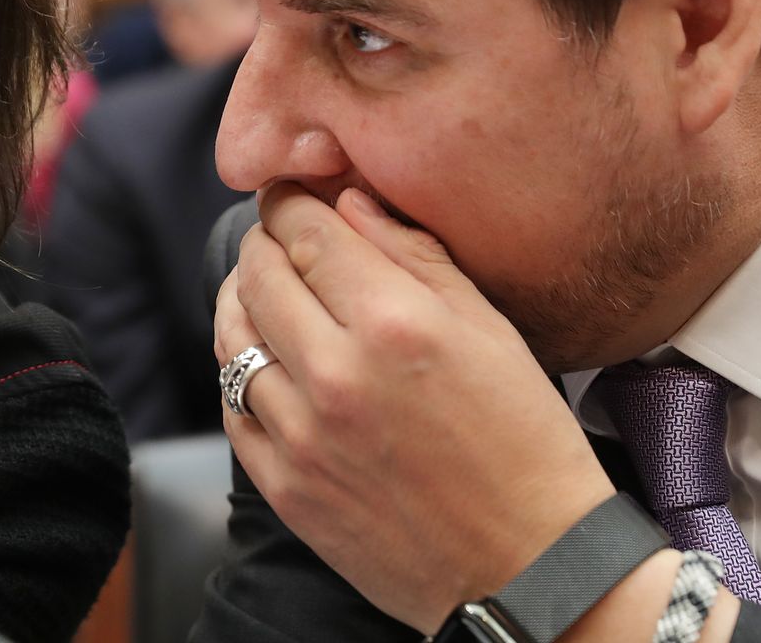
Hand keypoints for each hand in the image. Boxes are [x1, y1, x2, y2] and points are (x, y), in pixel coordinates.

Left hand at [215, 183, 613, 631]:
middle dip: (263, 244)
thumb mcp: (489, 329)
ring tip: (266, 295)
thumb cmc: (524, 440)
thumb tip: (350, 202)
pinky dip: (241, 373)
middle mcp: (337, 374)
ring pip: (231, 337)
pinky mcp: (285, 486)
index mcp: (394, 323)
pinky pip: (232, 407)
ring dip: (243, 304)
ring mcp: (302, 435)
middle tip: (279, 239)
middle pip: (257, 275)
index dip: (289, 200)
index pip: (304, 231)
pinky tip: (268, 364)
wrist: (530, 565)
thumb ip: (415, 255)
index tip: (289, 194)